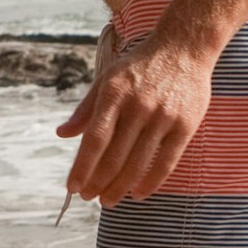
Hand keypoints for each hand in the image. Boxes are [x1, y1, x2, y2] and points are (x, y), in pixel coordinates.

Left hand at [55, 32, 215, 204]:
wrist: (184, 47)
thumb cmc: (140, 66)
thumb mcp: (107, 79)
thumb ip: (85, 109)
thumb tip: (62, 134)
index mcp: (114, 93)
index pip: (95, 139)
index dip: (82, 167)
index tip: (72, 188)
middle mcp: (138, 106)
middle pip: (114, 156)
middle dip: (99, 183)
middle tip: (89, 198)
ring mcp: (163, 116)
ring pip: (138, 163)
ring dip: (121, 187)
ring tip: (109, 201)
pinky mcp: (185, 125)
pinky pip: (166, 162)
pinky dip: (151, 182)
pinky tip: (138, 193)